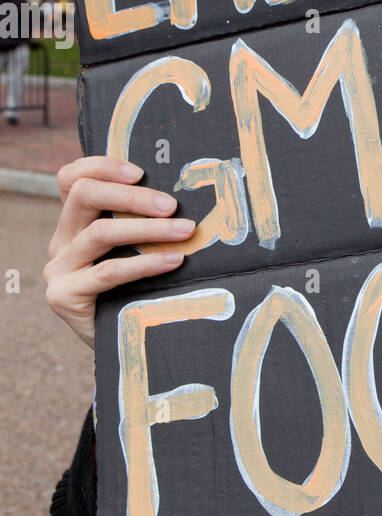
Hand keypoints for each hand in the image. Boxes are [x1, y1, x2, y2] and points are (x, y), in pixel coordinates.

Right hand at [44, 155, 195, 349]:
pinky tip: (174, 261)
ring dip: (148, 229)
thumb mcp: (138, 250)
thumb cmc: (140, 291)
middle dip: (133, 196)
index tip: (141, 172)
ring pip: (99, 233)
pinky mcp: (64, 297)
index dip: (102, 166)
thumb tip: (188, 197)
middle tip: (173, 206)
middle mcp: (61, 241)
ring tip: (186, 232)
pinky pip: (107, 272)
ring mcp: (59, 269)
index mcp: (75, 222)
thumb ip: (143, 224)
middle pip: (84, 196)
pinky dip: (144, 263)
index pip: (72, 178)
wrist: (124, 350)